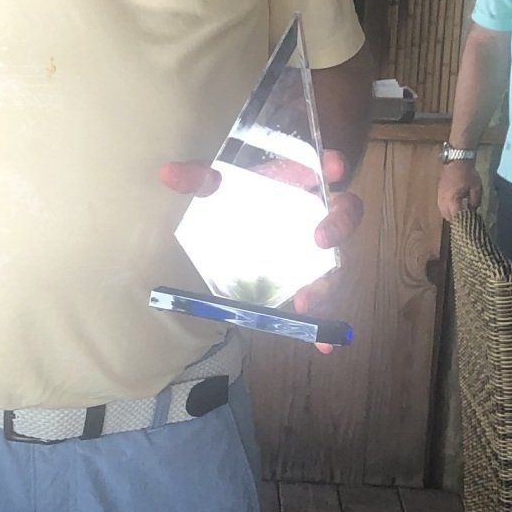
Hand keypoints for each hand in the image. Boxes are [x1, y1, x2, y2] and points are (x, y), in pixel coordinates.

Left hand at [159, 154, 360, 352]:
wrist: (259, 213)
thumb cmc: (248, 188)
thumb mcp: (222, 179)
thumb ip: (201, 177)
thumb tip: (166, 175)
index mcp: (303, 181)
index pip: (330, 166)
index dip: (335, 164)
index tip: (333, 167)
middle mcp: (320, 213)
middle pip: (345, 217)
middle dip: (338, 227)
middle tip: (320, 241)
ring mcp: (319, 250)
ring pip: (335, 264)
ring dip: (327, 286)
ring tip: (306, 304)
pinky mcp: (311, 278)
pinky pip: (323, 300)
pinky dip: (324, 326)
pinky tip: (323, 346)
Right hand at [437, 158, 482, 222]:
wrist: (457, 160)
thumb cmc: (468, 174)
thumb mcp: (476, 187)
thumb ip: (475, 201)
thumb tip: (473, 210)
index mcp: (453, 199)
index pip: (455, 217)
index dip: (461, 223)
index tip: (468, 225)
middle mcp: (444, 200)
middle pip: (447, 216)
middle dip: (455, 220)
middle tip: (464, 221)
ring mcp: (440, 196)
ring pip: (442, 211)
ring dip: (449, 215)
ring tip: (458, 216)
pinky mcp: (439, 192)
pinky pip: (440, 205)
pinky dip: (446, 209)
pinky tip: (452, 207)